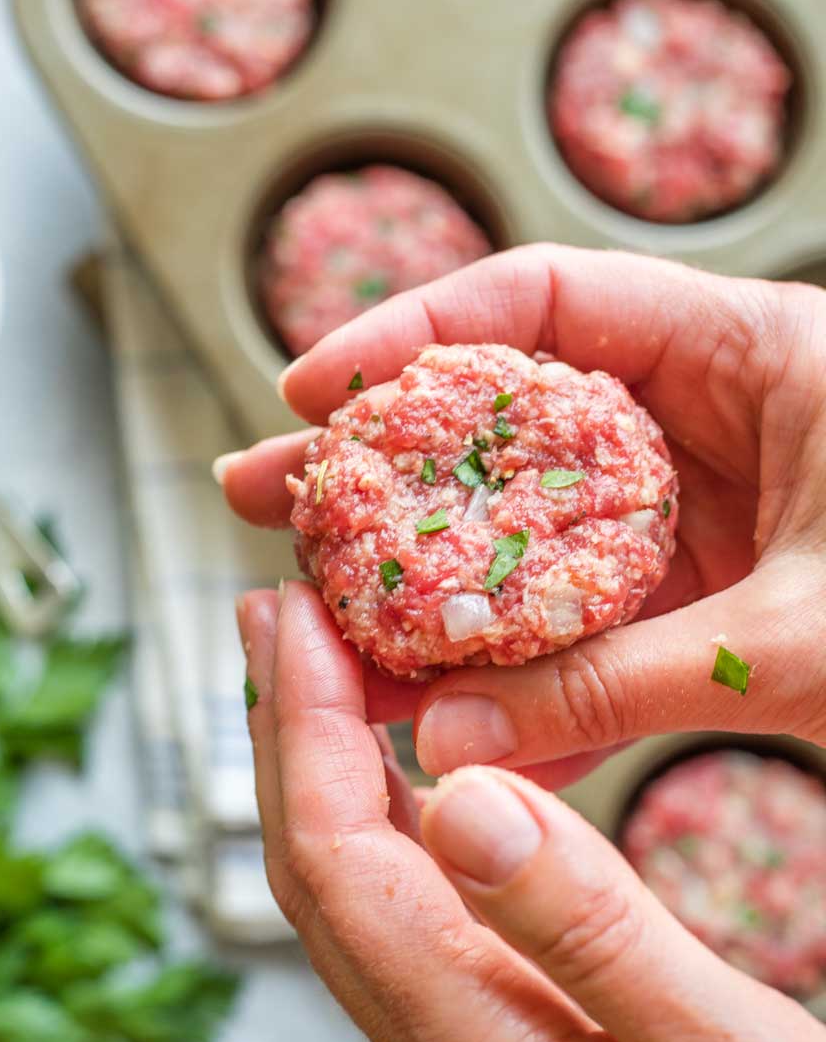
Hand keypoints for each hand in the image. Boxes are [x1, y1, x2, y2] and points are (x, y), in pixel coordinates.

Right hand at [219, 245, 825, 781]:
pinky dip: (519, 664)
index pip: (546, 303)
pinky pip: (587, 616)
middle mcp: (708, 421)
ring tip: (319, 618)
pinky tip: (446, 711)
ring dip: (432, 578)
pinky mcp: (708, 595)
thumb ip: (616, 684)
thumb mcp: (793, 640)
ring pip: (534, 528)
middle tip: (267, 496)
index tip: (314, 390)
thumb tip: (451, 738)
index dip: (414, 333)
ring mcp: (702, 512)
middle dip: (382, 463)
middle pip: (510, 418)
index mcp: (748, 355)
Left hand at [237, 580, 825, 1041]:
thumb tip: (459, 800)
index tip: (293, 624)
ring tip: (321, 670)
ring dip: (329, 773)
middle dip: (287, 735)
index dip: (304, 734)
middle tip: (278, 616)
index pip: (342, 870)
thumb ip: (595, 941)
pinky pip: (418, 923)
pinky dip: (396, 826)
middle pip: (323, 877)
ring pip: (361, 898)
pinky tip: (412, 780)